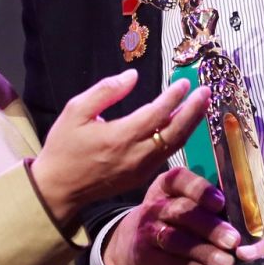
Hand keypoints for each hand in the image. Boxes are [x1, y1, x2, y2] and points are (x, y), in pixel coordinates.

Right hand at [31, 70, 209, 227]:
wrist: (58, 189)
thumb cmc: (64, 147)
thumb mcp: (76, 111)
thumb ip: (106, 91)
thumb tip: (132, 75)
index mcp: (120, 137)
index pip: (157, 114)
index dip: (173, 97)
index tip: (184, 82)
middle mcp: (136, 156)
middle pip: (175, 132)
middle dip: (193, 110)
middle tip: (206, 92)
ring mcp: (141, 169)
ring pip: (175, 145)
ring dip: (190, 124)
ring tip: (201, 105)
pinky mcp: (141, 178)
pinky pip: (167, 155)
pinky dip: (178, 138)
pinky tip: (182, 125)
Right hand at [103, 167, 240, 264]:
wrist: (130, 245)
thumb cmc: (168, 219)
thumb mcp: (178, 202)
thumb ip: (204, 205)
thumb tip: (240, 216)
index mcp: (166, 186)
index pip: (179, 179)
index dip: (199, 189)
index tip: (220, 203)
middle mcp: (154, 206)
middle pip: (182, 212)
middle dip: (210, 226)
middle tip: (233, 240)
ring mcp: (147, 231)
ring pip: (176, 240)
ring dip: (204, 251)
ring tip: (226, 261)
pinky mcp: (145, 256)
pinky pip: (171, 262)